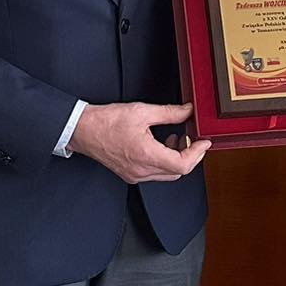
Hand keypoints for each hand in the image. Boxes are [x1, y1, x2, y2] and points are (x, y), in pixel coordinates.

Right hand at [69, 101, 209, 181]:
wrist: (82, 130)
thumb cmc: (106, 121)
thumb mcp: (142, 111)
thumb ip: (169, 113)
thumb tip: (187, 111)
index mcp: (146, 155)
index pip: (183, 165)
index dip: (198, 153)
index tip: (203, 142)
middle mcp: (141, 170)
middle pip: (178, 172)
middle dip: (189, 155)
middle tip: (191, 137)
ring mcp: (135, 174)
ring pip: (167, 174)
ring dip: (176, 159)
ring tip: (175, 138)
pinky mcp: (130, 174)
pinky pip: (155, 174)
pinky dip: (164, 162)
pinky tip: (161, 145)